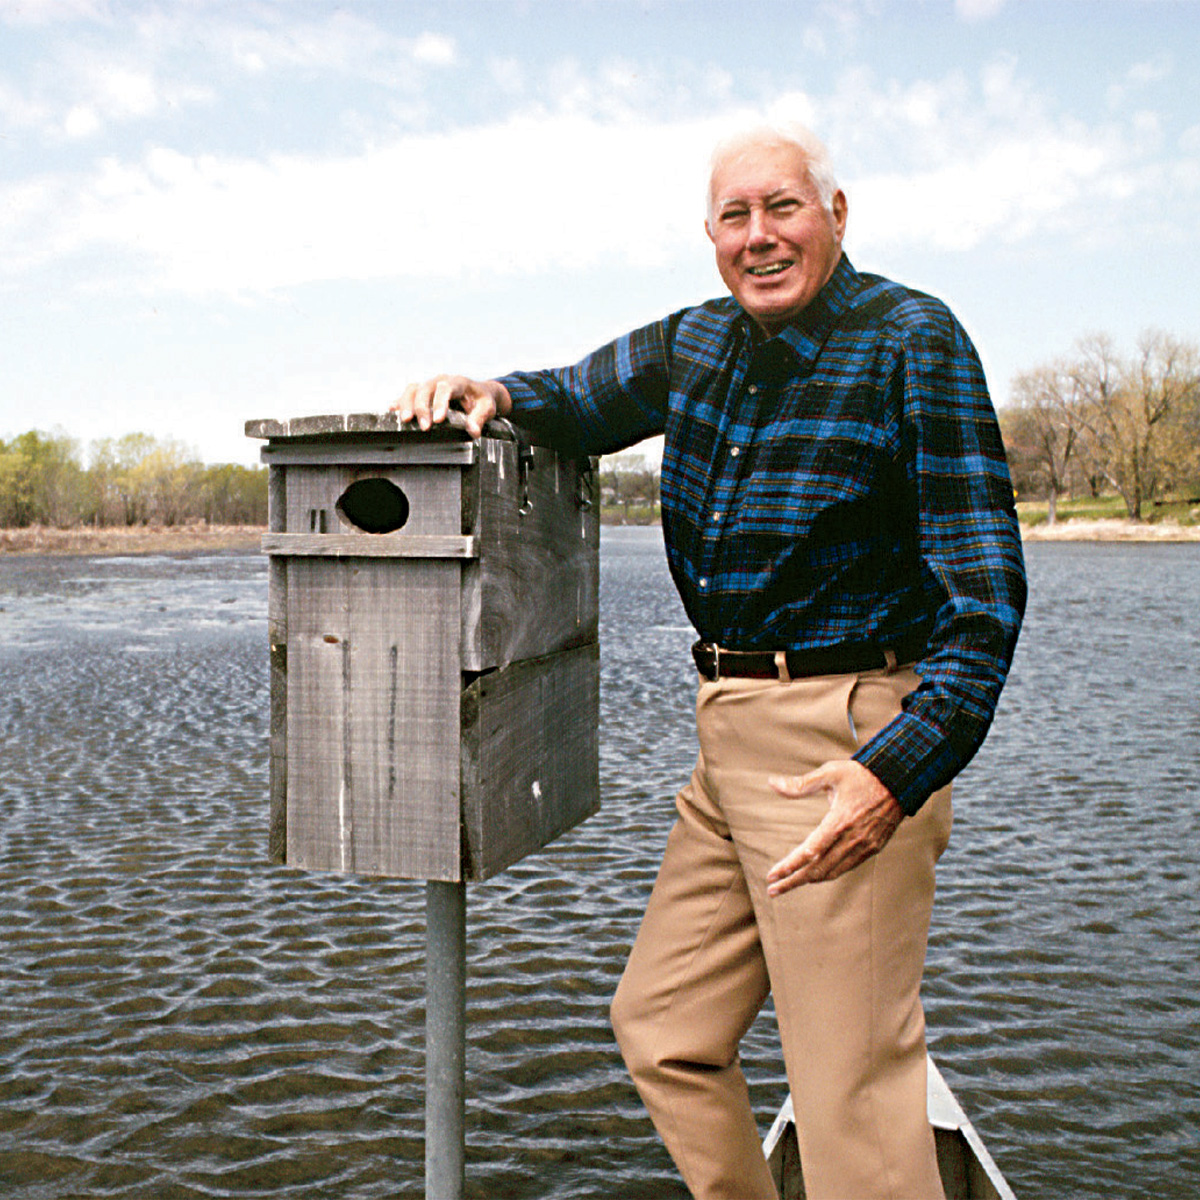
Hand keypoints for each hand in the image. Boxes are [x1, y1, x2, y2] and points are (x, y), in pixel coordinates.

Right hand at [391, 374, 511, 438]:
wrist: (479, 393)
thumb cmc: (483, 401)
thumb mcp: (487, 408)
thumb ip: (480, 418)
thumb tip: (473, 430)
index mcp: (458, 382)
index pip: (446, 388)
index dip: (441, 403)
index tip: (438, 420)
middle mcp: (441, 380)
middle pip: (426, 389)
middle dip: (422, 407)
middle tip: (424, 427)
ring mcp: (430, 386)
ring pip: (414, 389)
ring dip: (407, 404)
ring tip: (405, 420)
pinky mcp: (422, 393)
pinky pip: (408, 394)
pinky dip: (400, 402)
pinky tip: (391, 409)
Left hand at [765, 760, 902, 893]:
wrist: (900, 780)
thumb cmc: (862, 774)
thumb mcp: (830, 773)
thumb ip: (801, 784)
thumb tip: (772, 783)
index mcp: (840, 821)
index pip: (809, 852)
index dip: (789, 866)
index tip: (771, 875)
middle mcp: (853, 838)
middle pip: (818, 869)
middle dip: (793, 881)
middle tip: (772, 889)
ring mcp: (865, 846)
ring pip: (832, 872)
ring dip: (809, 881)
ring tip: (788, 885)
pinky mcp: (873, 848)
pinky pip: (847, 867)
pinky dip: (828, 874)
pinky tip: (816, 875)